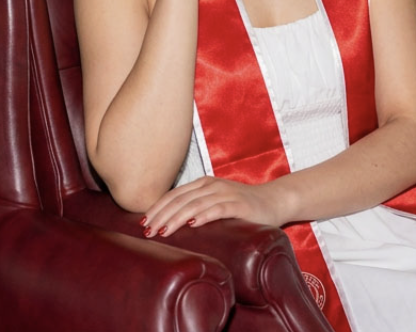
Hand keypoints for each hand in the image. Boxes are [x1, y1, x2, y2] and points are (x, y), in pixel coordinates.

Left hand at [141, 175, 286, 237]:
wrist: (274, 201)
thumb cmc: (242, 207)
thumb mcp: (215, 203)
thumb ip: (197, 208)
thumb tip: (170, 224)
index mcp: (202, 184)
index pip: (173, 195)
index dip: (156, 208)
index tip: (141, 223)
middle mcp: (211, 186)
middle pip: (179, 200)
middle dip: (160, 216)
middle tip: (146, 231)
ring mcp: (225, 193)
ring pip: (194, 205)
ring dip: (176, 218)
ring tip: (162, 231)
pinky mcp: (239, 204)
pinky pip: (218, 209)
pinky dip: (203, 216)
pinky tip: (192, 224)